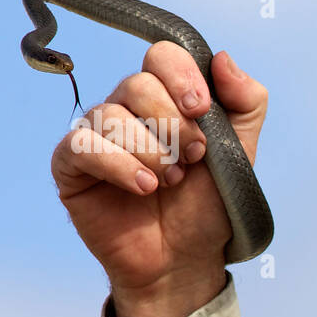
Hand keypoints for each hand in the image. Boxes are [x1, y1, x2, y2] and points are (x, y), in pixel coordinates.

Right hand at [51, 41, 267, 316]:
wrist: (185, 259)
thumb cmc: (209, 206)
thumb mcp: (241, 153)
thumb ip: (245, 104)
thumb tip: (224, 58)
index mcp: (166, 98)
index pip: (163, 56)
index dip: (182, 78)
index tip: (201, 110)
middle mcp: (127, 109)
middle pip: (138, 84)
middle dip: (173, 123)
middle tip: (192, 158)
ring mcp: (97, 135)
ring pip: (111, 115)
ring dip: (151, 151)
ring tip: (171, 182)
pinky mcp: (71, 164)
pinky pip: (84, 145)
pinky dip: (120, 166)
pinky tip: (144, 188)